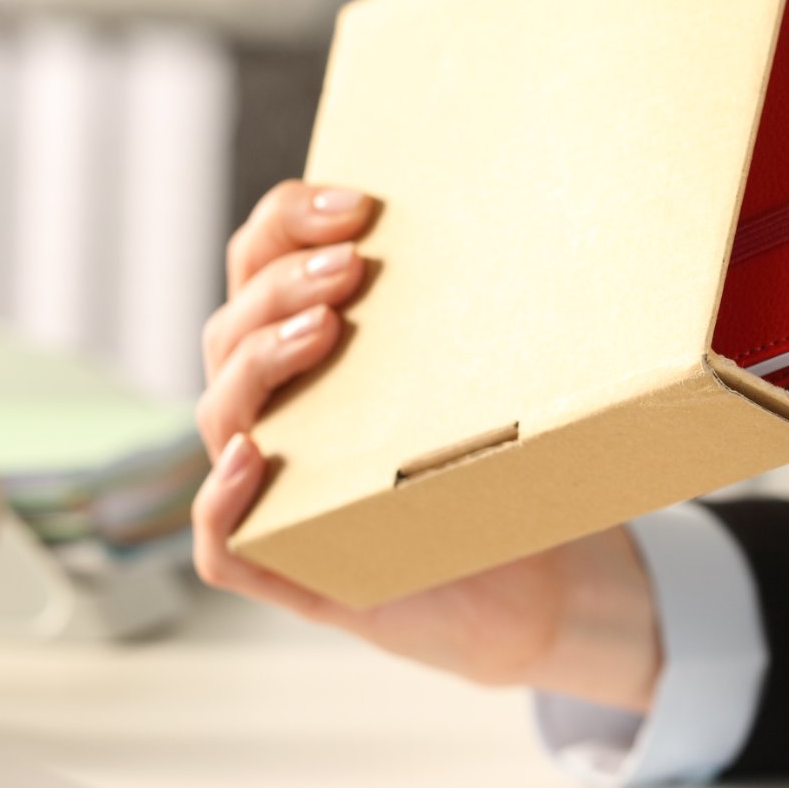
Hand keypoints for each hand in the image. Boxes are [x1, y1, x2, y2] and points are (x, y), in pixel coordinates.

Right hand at [193, 179, 661, 710]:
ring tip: (323, 329)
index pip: (259, 263)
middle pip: (230, 331)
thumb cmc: (504, 469)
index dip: (287, 222)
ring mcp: (277, 494)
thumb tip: (568, 228)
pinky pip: (221, 545)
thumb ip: (495, 311)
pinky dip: (220, 499)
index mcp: (310, 352)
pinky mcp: (293, 572)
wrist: (531, 583)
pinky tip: (255, 455)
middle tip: (350, 267)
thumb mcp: (496, 376)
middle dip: (281, 285)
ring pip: (220, 417)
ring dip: (259, 362)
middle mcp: (279, 416)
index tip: (357, 204)